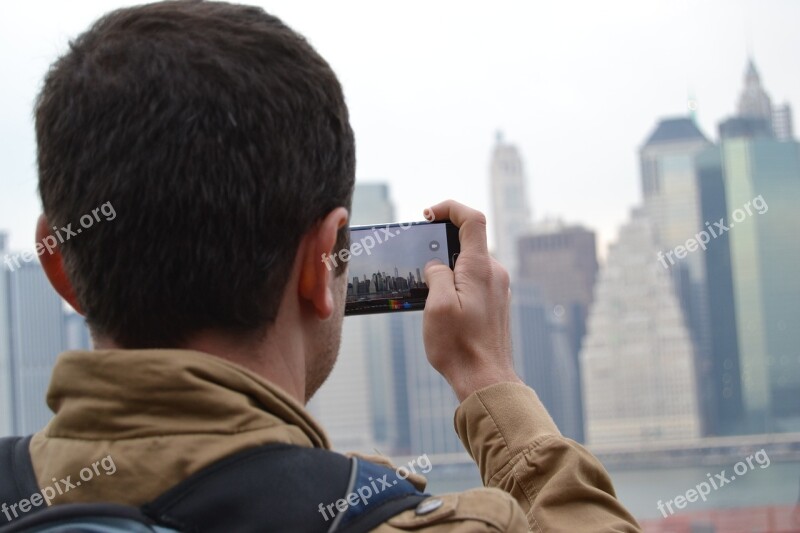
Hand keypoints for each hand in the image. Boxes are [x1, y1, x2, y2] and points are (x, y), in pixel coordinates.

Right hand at [422, 200, 521, 401]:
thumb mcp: (437, 305)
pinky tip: (439, 303)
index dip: (450, 208)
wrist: (485, 380)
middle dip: (440, 242)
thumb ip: (436, 275)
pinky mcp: (495, 303)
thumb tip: (435, 265)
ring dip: (446, 266)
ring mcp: (497, 289)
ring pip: (469, 264)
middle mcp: (494, 273)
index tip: (428, 215)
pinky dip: (455, 281)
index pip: (472, 219)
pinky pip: (473, 281)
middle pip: (468, 241)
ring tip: (424, 287)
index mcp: (480, 268)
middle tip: (417, 257)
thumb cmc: (460, 346)